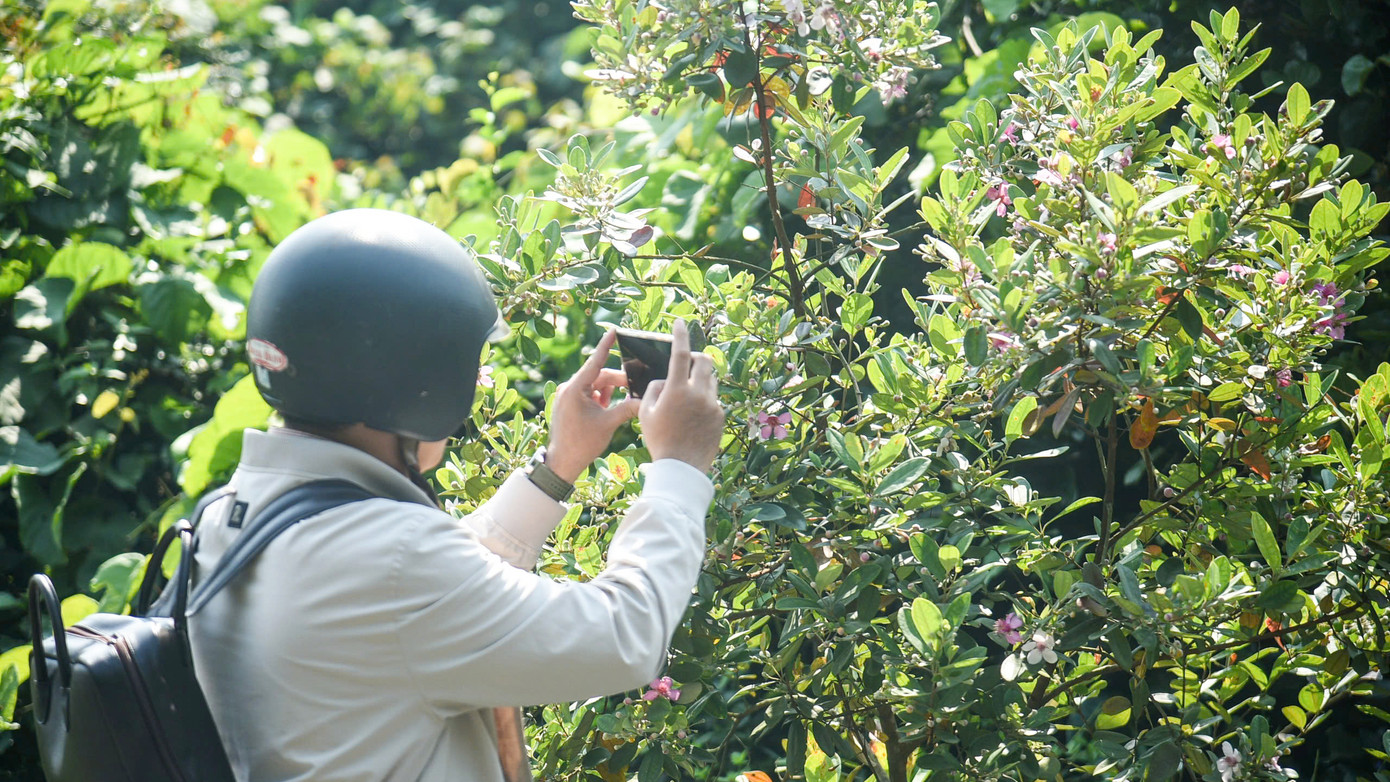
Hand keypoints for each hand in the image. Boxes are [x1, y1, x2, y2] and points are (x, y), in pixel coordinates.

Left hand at [546, 329, 640, 481]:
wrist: (562, 462)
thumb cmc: (582, 444)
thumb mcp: (608, 424)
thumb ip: (627, 408)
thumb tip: (646, 400)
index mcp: (575, 389)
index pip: (594, 362)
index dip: (605, 346)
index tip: (613, 330)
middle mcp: (568, 388)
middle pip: (599, 376)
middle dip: (617, 383)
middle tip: (634, 389)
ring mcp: (567, 395)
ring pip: (595, 385)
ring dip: (609, 392)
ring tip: (617, 406)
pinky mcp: (569, 403)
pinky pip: (588, 393)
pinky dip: (601, 398)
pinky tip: (607, 409)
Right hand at [638, 319, 724, 473]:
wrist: (681, 467)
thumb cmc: (659, 440)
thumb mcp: (646, 413)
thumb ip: (654, 390)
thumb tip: (665, 380)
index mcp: (677, 390)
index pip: (680, 354)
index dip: (680, 335)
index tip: (681, 323)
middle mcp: (698, 394)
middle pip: (705, 361)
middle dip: (697, 357)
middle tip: (688, 363)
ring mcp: (712, 405)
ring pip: (711, 380)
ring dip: (701, 380)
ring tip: (687, 396)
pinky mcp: (720, 416)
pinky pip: (713, 400)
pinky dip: (704, 401)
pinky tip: (693, 417)